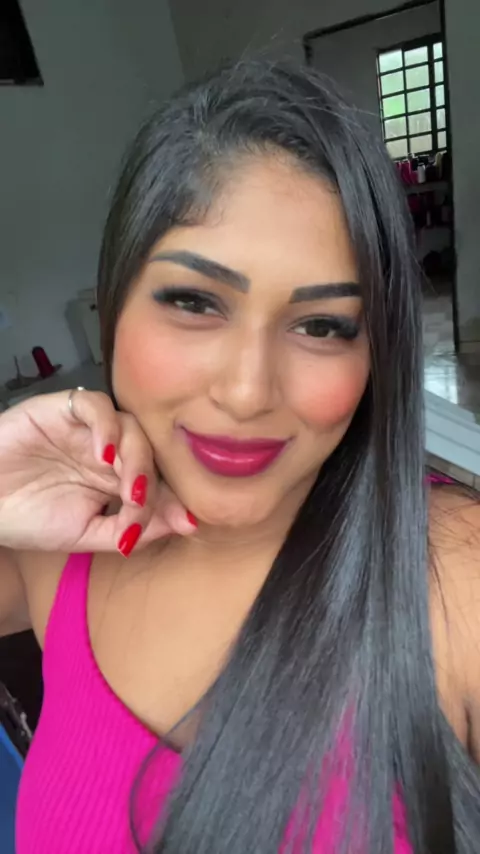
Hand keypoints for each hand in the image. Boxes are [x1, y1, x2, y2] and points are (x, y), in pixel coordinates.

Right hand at [0, 389, 195, 555]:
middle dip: (154, 480)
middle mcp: (110, 450)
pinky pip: (96, 405)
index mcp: (117, 479)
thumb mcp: (83, 534)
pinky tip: (102, 454)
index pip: (159, 479)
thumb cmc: (28, 518)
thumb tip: (184, 525)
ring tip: (127, 486)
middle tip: (142, 503)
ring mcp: (90, 428)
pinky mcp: (65, 407)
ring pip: (131, 426)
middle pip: (151, 451)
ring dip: (136, 456)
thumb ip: (128, 530)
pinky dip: (106, 427)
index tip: (188, 521)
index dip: (174, 497)